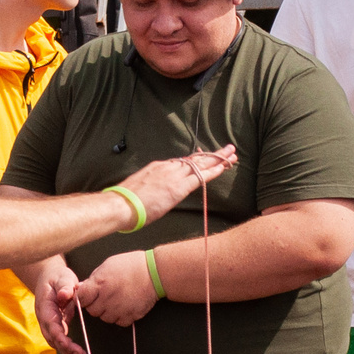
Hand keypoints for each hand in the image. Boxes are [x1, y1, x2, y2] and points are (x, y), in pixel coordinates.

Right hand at [31, 257, 87, 353]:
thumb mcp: (62, 277)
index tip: (73, 347)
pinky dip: (67, 346)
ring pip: (54, 341)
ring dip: (66, 350)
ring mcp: (47, 322)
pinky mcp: (54, 324)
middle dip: (65, 349)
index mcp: (45, 307)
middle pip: (51, 338)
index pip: (52, 326)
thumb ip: (64, 286)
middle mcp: (44, 317)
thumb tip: (64, 296)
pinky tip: (78, 350)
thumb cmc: (56, 277)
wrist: (48, 276)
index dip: (61, 339)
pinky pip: (58, 338)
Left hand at [74, 250, 161, 327]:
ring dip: (108, 312)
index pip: (81, 298)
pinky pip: (119, 322)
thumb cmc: (131, 265)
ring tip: (116, 301)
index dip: (84, 297)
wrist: (154, 272)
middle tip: (104, 297)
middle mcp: (107, 298)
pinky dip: (121, 317)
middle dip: (95, 305)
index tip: (88, 295)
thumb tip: (81, 288)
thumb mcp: (108, 266)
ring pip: (105, 318)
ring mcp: (119, 309)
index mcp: (100, 284)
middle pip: (92, 311)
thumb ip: (93, 279)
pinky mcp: (130, 315)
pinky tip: (125, 306)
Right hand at [116, 145, 237, 226]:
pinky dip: (213, 171)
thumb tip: (155, 193)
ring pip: (201, 164)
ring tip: (232, 154)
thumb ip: (151, 188)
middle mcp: (168, 168)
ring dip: (218, 159)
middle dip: (212, 154)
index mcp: (158, 167)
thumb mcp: (140, 189)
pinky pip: (200, 177)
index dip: (196, 158)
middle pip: (194, 158)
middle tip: (227, 149)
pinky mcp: (178, 187)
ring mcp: (173, 176)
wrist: (121, 204)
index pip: (182, 161)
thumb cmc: (126, 202)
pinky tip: (224, 167)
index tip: (205, 155)